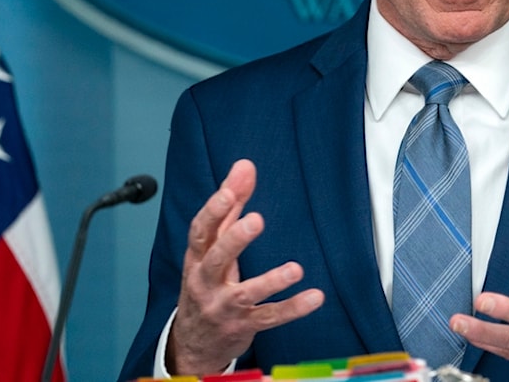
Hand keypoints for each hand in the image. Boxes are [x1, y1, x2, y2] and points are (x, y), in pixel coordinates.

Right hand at [167, 159, 324, 373]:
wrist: (194, 343)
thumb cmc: (206, 283)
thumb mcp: (212, 246)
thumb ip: (230, 205)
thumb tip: (244, 165)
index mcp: (198, 257)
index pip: (201, 231)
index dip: (213, 211)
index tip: (228, 191)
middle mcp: (206, 281)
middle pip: (217, 259)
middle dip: (235, 240)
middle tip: (256, 220)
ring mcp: (223, 307)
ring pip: (245, 293)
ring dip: (270, 281)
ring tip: (295, 269)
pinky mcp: (243, 326)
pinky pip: (269, 317)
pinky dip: (292, 308)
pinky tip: (315, 297)